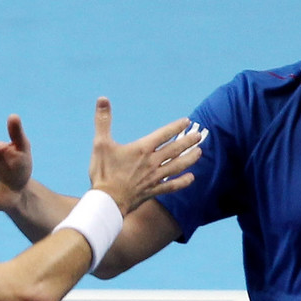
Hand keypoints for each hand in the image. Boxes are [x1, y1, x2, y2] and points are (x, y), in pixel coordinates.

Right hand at [88, 97, 201, 214]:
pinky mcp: (153, 191)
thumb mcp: (100, 144)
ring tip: (200, 152)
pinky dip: (182, 182)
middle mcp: (152, 162)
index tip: (187, 121)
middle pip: (175, 149)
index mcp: (142, 149)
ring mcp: (154, 178)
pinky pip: (171, 185)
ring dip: (189, 159)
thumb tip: (102, 98)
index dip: (176, 127)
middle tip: (199, 135)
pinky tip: (191, 178)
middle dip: (188, 141)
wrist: (106, 202)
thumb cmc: (103, 173)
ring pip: (177, 166)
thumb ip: (103, 121)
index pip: (163, 134)